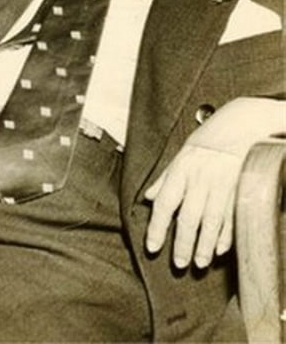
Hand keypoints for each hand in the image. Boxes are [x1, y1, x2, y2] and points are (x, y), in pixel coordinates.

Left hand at [144, 97, 284, 268]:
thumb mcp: (182, 154)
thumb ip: (165, 178)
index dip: (157, 227)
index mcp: (182, 170)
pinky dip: (226, 236)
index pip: (165, 203)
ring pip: (211, 222)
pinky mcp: (241, 190)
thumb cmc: (208, 140)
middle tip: (178, 263)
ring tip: (198, 263)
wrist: (241, 125)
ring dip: (203, 246)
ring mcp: (223, 186)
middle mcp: (200, 179)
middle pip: (188, 218)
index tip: (152, 246)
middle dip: (182, 244)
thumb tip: (147, 197)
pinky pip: (232, 218)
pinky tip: (219, 250)